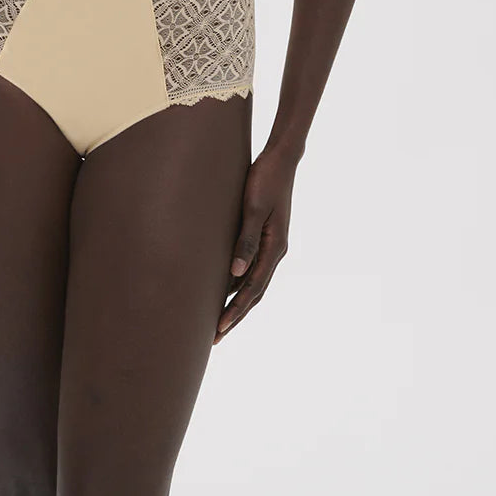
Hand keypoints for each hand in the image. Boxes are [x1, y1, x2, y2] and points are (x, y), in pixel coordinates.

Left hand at [214, 146, 296, 343]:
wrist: (280, 159)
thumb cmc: (265, 179)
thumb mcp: (254, 209)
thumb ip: (246, 241)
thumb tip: (235, 275)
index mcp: (275, 248)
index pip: (252, 290)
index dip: (235, 311)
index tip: (218, 329)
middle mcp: (275, 251)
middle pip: (254, 293)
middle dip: (235, 315)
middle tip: (215, 337)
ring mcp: (272, 244)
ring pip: (253, 282)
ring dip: (237, 302)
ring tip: (218, 319)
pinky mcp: (265, 235)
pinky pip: (251, 267)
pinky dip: (238, 282)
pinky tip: (224, 286)